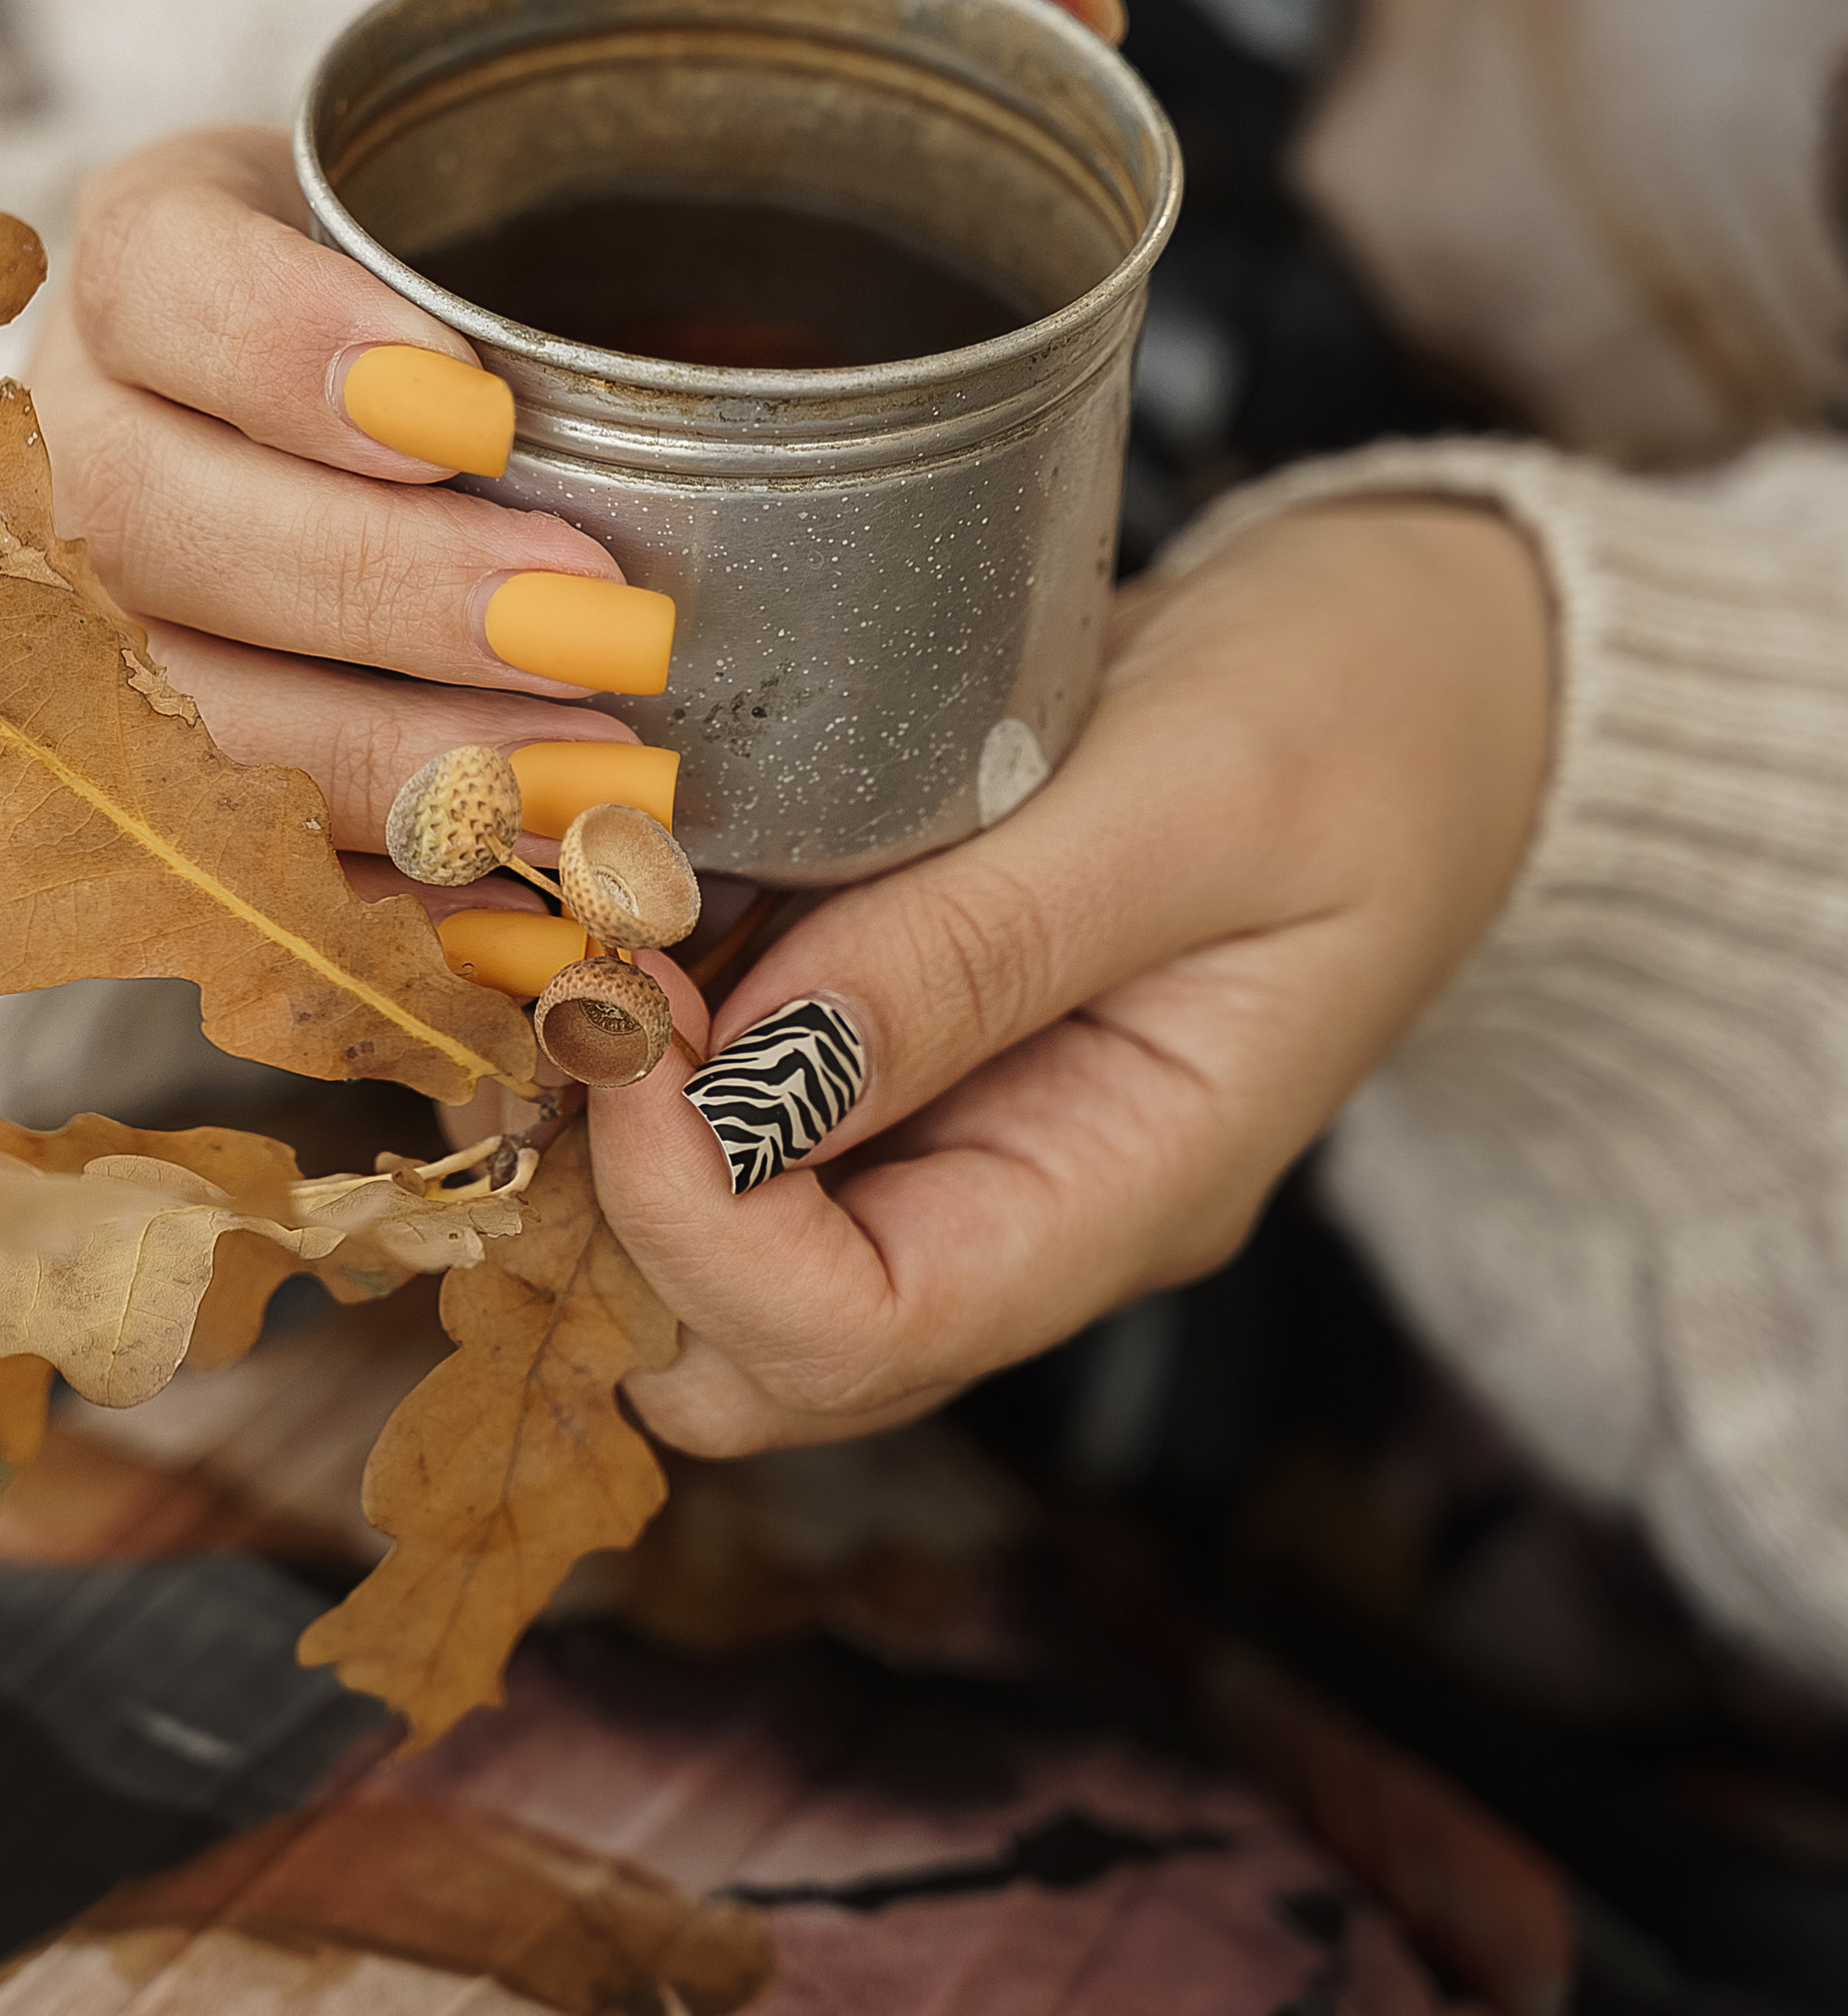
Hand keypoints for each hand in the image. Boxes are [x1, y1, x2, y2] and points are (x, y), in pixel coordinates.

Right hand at [31, 128, 672, 847]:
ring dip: (384, 760)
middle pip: (140, 513)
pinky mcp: (140, 772)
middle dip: (375, 584)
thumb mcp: (501, 250)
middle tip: (591, 624)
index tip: (478, 414)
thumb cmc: (478, 307)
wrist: (411, 429)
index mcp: (144, 257)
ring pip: (159, 700)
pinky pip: (214, 855)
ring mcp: (76, 612)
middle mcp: (72, 432)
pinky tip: (520, 925)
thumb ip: (559, 278)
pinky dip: (377, 898)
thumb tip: (725, 362)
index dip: (283, 346)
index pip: (149, 276)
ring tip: (585, 783)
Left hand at [590, 499, 1551, 1452]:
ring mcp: (971, 1142)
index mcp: (1131, 1192)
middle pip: (756, 1350)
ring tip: (581, 947)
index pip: (856, 1336)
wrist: (1444, 666)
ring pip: (719, 1259)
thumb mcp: (1194, 799)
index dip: (690, 1223)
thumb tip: (742, 1068)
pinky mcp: (916, 1054)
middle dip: (617, 1213)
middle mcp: (1032, 1209)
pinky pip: (737, 1124)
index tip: (616, 1022)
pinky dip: (649, 1055)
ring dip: (614, 1137)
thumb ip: (981, 942)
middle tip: (569, 993)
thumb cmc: (1363, 714)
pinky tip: (625, 923)